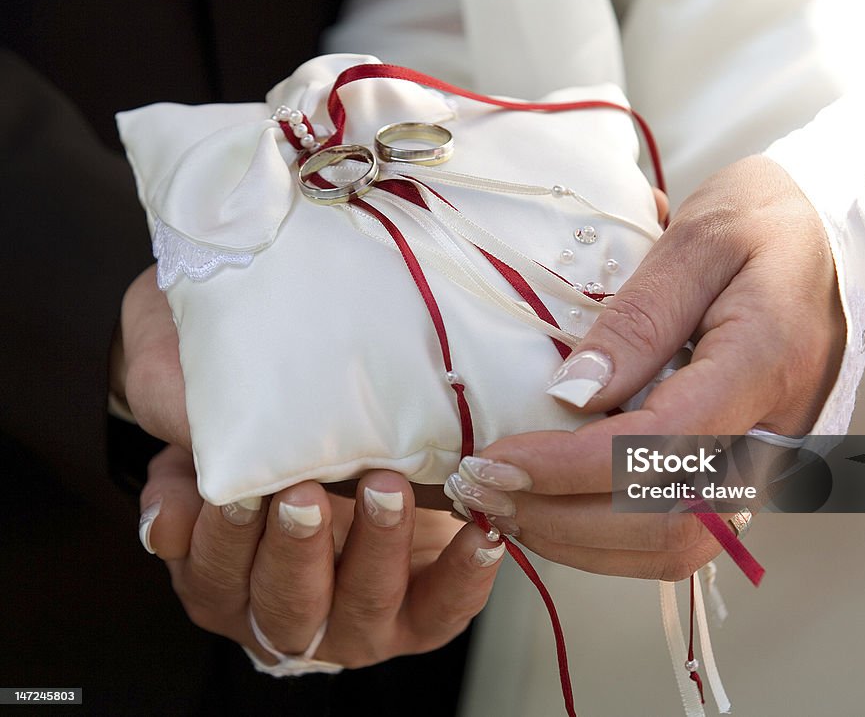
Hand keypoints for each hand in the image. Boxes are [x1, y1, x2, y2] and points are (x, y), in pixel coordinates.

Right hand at [140, 445, 503, 667]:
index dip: (227, 538)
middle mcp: (287, 620)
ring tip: (387, 490)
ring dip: (376, 550)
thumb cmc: (274, 456)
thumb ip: (183, 481)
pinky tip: (479, 532)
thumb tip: (165, 526)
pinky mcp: (419, 621)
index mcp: (225, 586)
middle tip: (310, 493)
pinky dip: (465, 576)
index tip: (243, 492)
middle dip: (298, 549)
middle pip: (287, 603)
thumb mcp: (214, 456)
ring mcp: (357, 627)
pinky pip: (445, 611)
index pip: (216, 574)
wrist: (348, 464)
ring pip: (363, 607)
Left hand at [443, 156, 844, 579]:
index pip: (657, 448)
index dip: (566, 468)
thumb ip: (639, 317)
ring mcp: (765, 463)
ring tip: (504, 506)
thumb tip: (572, 392)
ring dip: (578, 541)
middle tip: (480, 490)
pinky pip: (680, 533)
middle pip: (662, 522)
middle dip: (559, 518)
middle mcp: (773, 435)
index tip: (495, 458)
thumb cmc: (771, 223)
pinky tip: (555, 510)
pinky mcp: (747, 472)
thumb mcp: (700, 239)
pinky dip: (609, 539)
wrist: (841, 243)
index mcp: (766, 365)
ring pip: (672, 548)